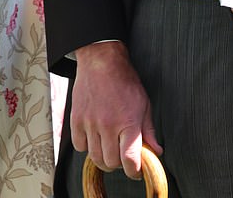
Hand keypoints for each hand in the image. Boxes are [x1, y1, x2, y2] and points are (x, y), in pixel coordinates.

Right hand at [72, 41, 160, 178]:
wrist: (101, 61)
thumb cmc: (125, 81)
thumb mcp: (144, 104)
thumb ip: (149, 130)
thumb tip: (156, 151)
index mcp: (128, 123)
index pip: (130, 162)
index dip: (134, 172)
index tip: (136, 169)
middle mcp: (108, 125)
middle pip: (111, 164)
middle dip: (119, 163)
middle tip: (122, 153)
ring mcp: (90, 123)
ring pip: (95, 157)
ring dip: (103, 156)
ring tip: (108, 145)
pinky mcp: (76, 119)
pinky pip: (79, 146)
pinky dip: (86, 146)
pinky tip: (94, 136)